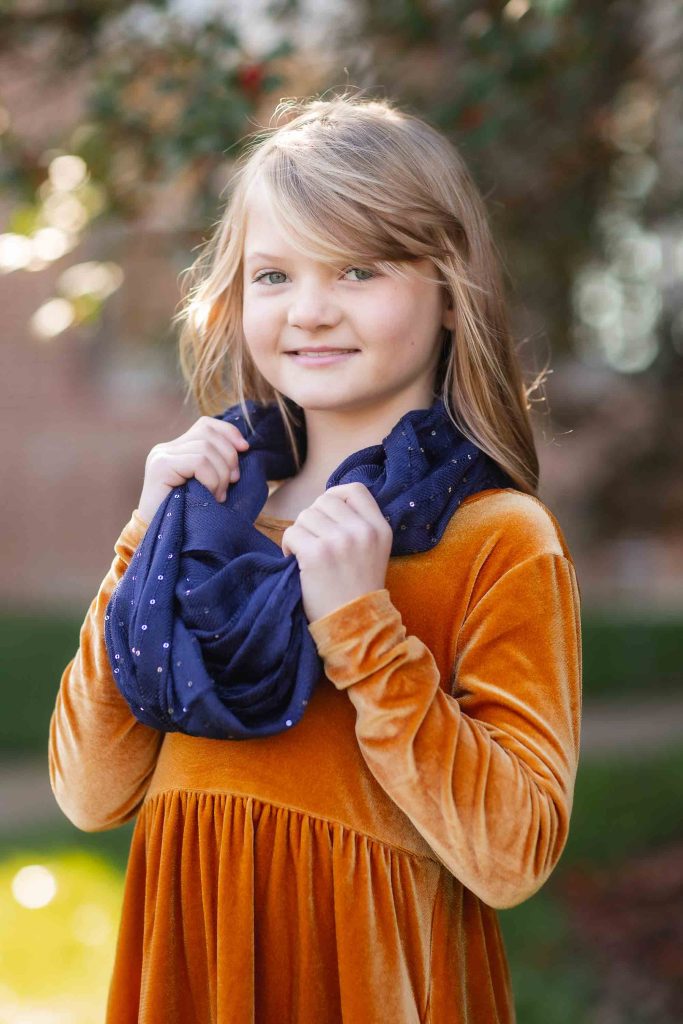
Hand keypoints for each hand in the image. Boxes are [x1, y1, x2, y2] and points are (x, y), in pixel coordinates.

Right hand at [136, 415, 249, 525]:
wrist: (162, 540)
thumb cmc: (189, 517)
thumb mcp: (207, 485)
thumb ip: (216, 464)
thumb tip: (243, 446)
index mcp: (177, 449)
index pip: (206, 425)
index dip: (229, 432)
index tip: (245, 449)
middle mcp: (166, 448)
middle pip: (209, 434)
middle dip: (229, 457)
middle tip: (232, 483)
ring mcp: (161, 456)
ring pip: (206, 448)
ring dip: (221, 474)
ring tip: (219, 496)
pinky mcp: (160, 466)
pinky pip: (198, 462)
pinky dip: (211, 479)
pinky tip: (211, 496)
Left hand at [281, 482, 392, 622]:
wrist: (354, 624)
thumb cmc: (358, 589)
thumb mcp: (375, 551)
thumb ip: (359, 524)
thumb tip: (325, 503)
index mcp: (379, 528)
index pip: (354, 490)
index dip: (335, 496)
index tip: (327, 514)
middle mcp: (362, 530)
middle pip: (324, 501)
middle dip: (314, 518)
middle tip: (314, 541)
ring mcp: (339, 541)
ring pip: (305, 515)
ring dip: (300, 533)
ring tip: (306, 555)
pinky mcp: (316, 554)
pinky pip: (291, 533)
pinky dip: (288, 547)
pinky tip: (296, 562)